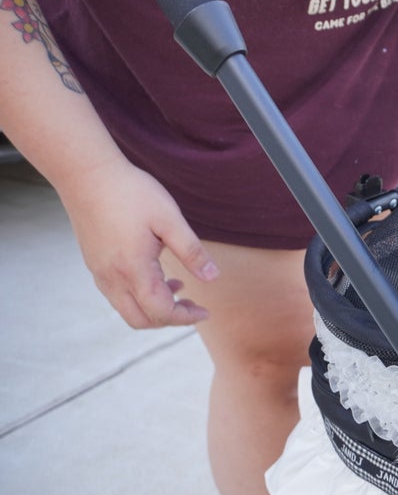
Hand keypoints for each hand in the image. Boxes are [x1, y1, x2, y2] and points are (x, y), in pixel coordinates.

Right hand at [61, 158, 218, 328]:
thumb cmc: (131, 193)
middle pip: (141, 320)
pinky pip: (116, 294)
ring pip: (126, 309)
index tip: (205, 311)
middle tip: (193, 305)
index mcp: (134, 270)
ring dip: (154, 308)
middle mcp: (112, 278)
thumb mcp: (170, 220)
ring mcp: (99, 272)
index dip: (186, 317)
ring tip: (179, 286)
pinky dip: (139, 296)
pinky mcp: (94, 263)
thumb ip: (192, 252)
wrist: (87, 174)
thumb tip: (213, 278)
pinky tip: (156, 274)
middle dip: (169, 319)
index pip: (161, 312)